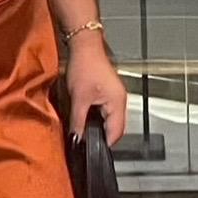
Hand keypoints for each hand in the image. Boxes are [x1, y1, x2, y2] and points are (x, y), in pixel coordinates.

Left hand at [63, 33, 128, 147]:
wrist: (84, 46)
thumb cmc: (84, 66)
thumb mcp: (78, 98)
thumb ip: (78, 122)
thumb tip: (76, 140)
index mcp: (118, 103)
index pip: (115, 133)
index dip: (103, 144)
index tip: (90, 151)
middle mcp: (120, 101)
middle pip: (114, 128)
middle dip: (101, 137)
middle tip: (85, 143)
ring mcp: (115, 96)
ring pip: (109, 120)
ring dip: (99, 127)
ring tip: (85, 132)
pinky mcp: (108, 92)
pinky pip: (106, 112)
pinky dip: (97, 118)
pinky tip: (86, 118)